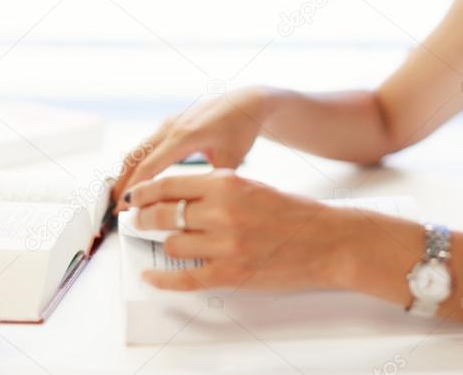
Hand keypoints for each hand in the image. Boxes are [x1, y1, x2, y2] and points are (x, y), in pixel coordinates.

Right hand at [111, 87, 267, 211]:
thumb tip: (197, 209)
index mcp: (185, 136)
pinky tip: (138, 181)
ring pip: (138, 150)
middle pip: (135, 157)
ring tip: (121, 198)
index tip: (125, 209)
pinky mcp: (170, 124)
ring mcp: (169, 124)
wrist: (246, 103)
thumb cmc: (241, 128)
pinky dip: (137, 164)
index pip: (150, 167)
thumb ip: (211, 183)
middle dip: (122, 183)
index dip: (136, 189)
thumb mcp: (231, 159)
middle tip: (114, 208)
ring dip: (126, 173)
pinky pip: (147, 146)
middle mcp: (172, 127)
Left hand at [125, 169, 345, 291]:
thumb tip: (175, 196)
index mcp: (227, 183)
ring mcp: (225, 245)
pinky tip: (151, 276)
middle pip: (163, 214)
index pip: (170, 184)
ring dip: (167, 244)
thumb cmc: (293, 214)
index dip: (145, 192)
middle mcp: (222, 212)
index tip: (135, 197)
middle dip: (146, 218)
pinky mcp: (231, 274)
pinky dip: (162, 279)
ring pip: (171, 245)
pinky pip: (184, 278)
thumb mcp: (251, 186)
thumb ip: (215, 189)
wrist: (328, 241)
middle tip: (140, 220)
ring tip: (170, 242)